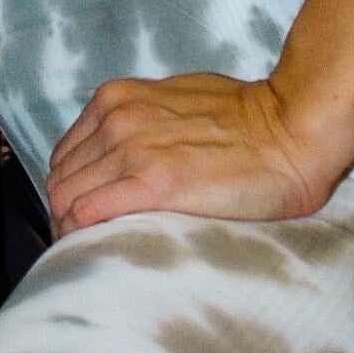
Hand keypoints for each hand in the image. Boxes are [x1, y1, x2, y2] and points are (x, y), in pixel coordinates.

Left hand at [45, 71, 340, 234]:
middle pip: (60, 179)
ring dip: (71, 230)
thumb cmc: (250, 121)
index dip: (69, 190)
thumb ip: (142, 123)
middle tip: (84, 244)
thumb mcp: (178, 103)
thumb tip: (124, 158)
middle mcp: (117, 120)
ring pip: (67, 200)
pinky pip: (89, 214)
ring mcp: (132, 150)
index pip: (65, 155)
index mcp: (118, 99)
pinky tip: (99, 249)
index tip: (81, 216)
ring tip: (93, 252)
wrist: (293, 130)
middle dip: (65, 214)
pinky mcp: (154, 183)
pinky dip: (83, 235)